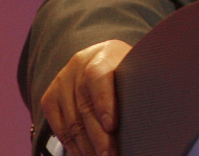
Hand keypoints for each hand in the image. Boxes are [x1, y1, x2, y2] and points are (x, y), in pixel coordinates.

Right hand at [40, 40, 131, 155]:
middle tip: (109, 154)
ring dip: (86, 146)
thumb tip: (148, 115)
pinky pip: (59, 127)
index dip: (104, 101)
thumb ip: (137, 87)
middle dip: (98, 136)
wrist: (102, 61)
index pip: (98, 76)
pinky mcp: (50, 97)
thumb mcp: (137, 71)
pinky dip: (72, 146)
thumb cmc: (129, 72)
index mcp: (105, 53)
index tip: (112, 126)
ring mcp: (61, 80)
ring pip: (71, 120)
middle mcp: (79, 64)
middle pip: (84, 104)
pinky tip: (84, 155)